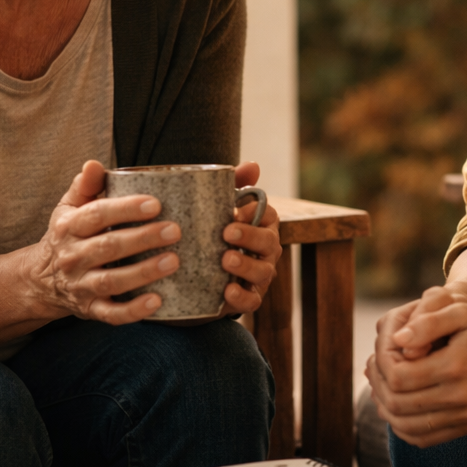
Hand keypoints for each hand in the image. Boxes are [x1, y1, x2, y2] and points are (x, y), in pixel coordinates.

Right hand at [21, 160, 185, 322]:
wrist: (40, 280)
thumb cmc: (67, 236)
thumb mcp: (68, 208)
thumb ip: (85, 186)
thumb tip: (94, 164)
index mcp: (69, 227)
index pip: (96, 215)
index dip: (125, 209)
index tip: (155, 204)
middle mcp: (72, 257)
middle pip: (108, 247)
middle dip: (142, 239)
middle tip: (174, 231)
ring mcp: (80, 286)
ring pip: (111, 281)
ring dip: (143, 273)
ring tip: (172, 261)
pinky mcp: (90, 310)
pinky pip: (111, 314)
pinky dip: (133, 311)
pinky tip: (157, 301)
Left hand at [218, 162, 281, 315]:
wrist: (196, 275)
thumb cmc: (214, 232)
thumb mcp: (218, 207)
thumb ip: (234, 184)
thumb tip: (254, 165)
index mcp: (262, 225)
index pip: (269, 215)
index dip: (255, 214)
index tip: (234, 211)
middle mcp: (266, 250)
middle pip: (269, 242)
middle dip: (251, 236)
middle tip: (227, 232)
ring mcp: (259, 275)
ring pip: (263, 271)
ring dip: (246, 265)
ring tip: (226, 259)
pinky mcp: (248, 298)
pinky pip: (252, 300)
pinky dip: (242, 296)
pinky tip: (227, 290)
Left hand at [365, 286, 466, 446]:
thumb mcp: (463, 312)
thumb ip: (428, 322)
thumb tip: (396, 340)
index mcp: (455, 367)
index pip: (400, 378)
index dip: (383, 365)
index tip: (383, 351)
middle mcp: (460, 398)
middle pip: (399, 405)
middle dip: (379, 386)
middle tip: (374, 368)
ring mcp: (465, 416)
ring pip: (407, 427)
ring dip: (386, 409)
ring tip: (382, 386)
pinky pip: (425, 438)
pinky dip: (404, 427)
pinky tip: (399, 407)